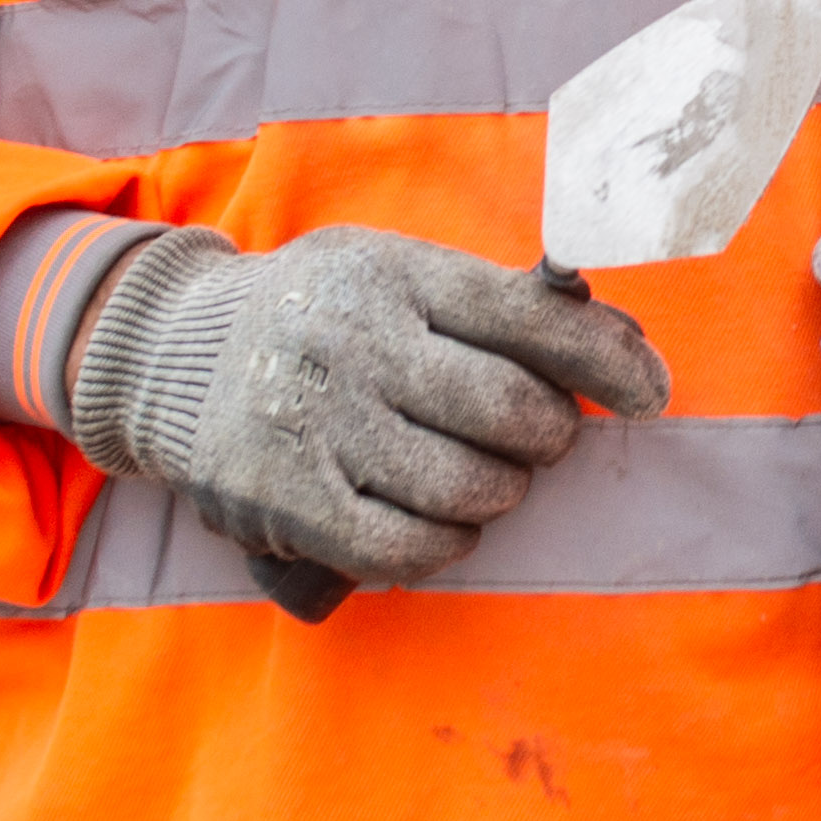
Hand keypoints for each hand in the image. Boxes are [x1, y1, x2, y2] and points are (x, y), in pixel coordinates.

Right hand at [59, 227, 671, 586]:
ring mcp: (313, 422)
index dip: (606, 360)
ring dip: (498, 493)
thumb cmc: (321, 313)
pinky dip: (443, 544)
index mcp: (393, 273)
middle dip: (546, 434)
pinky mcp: (283, 498)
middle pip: (508, 410)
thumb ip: (494, 301)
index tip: (649, 393)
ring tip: (482, 476)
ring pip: (466, 487)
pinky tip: (438, 520)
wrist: (172, 353)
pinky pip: (407, 548)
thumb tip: (618, 339)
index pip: (528, 316)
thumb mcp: (395, 272)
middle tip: (535, 437)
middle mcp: (352, 342)